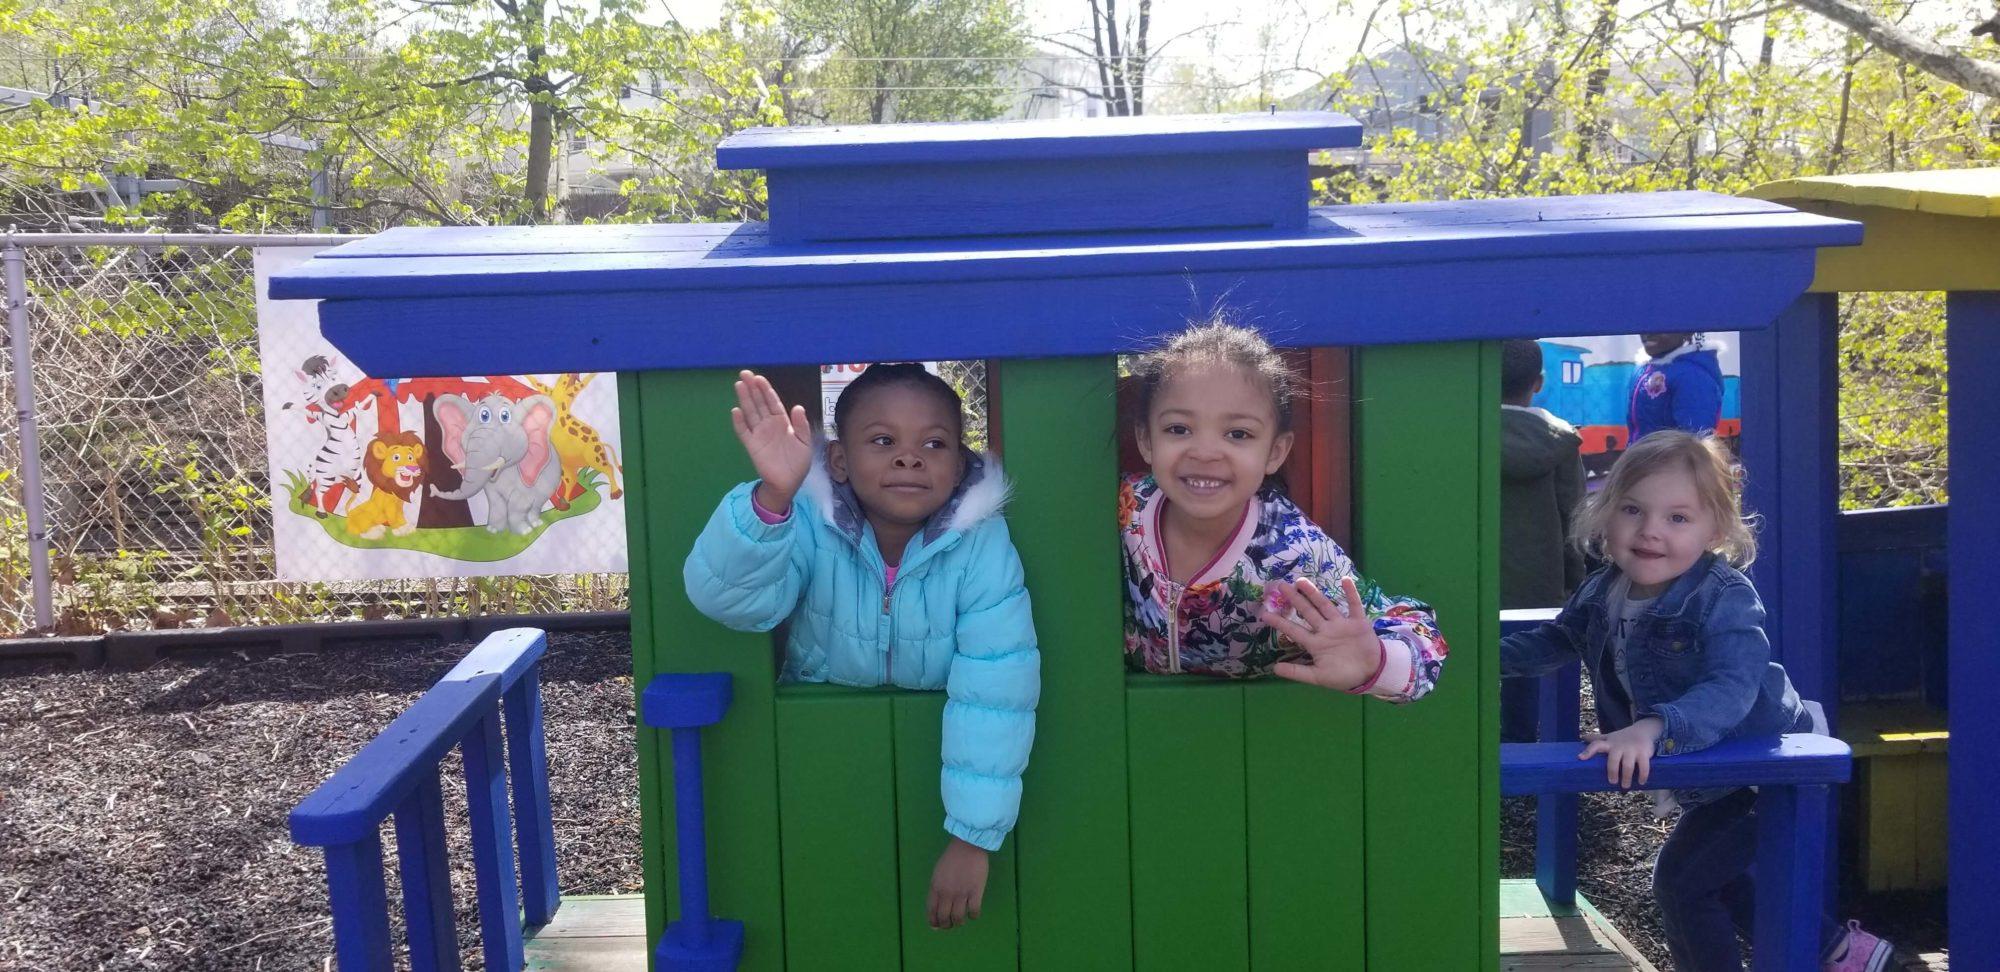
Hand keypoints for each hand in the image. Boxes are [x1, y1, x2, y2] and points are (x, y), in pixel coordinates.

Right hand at [730, 370, 813, 512]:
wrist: (789, 483)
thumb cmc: (797, 463)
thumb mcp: (805, 442)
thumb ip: (801, 425)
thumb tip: (797, 407)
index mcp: (782, 422)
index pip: (772, 402)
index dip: (766, 390)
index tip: (759, 378)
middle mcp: (768, 425)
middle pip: (759, 403)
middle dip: (752, 388)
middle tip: (744, 373)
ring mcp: (759, 434)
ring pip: (750, 413)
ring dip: (744, 399)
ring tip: (739, 385)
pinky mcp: (752, 445)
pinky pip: (744, 432)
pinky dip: (739, 422)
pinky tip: (736, 411)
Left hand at [927, 837, 988, 929]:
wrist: (968, 845)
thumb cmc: (952, 857)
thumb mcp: (938, 873)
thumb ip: (936, 889)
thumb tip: (937, 907)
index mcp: (935, 887)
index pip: (931, 911)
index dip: (934, 922)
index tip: (937, 926)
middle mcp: (946, 893)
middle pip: (944, 918)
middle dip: (946, 925)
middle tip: (950, 925)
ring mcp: (961, 893)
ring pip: (958, 918)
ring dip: (959, 923)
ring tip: (961, 920)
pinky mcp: (975, 892)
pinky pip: (974, 911)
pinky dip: (973, 916)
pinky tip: (973, 913)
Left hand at [1265, 577, 1382, 691]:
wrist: (1370, 674)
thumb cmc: (1343, 676)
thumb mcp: (1318, 677)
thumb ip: (1298, 672)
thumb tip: (1274, 669)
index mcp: (1316, 643)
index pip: (1294, 631)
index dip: (1280, 623)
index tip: (1264, 614)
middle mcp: (1326, 630)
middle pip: (1308, 612)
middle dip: (1295, 599)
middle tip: (1281, 585)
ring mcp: (1341, 624)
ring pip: (1325, 605)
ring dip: (1314, 593)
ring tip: (1301, 581)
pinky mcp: (1358, 622)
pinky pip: (1354, 605)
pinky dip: (1351, 593)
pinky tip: (1344, 580)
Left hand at [1579, 717, 1665, 788]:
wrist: (1644, 730)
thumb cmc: (1623, 738)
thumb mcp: (1610, 737)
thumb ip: (1597, 739)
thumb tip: (1583, 737)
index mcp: (1610, 744)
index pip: (1596, 745)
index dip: (1588, 751)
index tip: (1580, 758)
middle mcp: (1620, 746)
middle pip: (1613, 759)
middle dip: (1612, 771)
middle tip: (1612, 782)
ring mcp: (1632, 750)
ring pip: (1627, 765)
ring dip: (1626, 777)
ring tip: (1625, 786)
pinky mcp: (1643, 753)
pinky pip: (1643, 766)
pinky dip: (1642, 775)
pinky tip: (1641, 782)